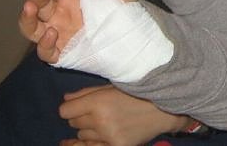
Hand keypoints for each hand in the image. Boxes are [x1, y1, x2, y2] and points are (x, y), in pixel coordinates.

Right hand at [18, 0, 137, 63]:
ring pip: (31, 27)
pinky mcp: (64, 54)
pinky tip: (52, 33)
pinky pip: (46, 52)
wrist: (137, 40)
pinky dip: (44, 44)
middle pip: (38, 3)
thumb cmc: (125, 12)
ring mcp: (60, 35)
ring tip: (30, 7)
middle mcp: (60, 15)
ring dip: (27, 17)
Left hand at [58, 84, 189, 145]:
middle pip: (74, 124)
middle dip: (80, 118)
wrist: (162, 109)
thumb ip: (86, 92)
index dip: (69, 108)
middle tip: (94, 112)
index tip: (75, 107)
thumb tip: (65, 100)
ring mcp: (108, 137)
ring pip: (82, 137)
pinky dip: (91, 143)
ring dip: (88, 131)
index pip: (65, 111)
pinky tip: (80, 143)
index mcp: (98, 102)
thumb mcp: (111, 86)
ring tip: (103, 122)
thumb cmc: (136, 92)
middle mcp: (100, 121)